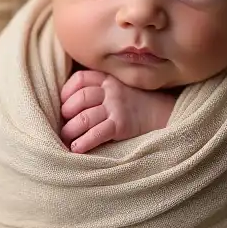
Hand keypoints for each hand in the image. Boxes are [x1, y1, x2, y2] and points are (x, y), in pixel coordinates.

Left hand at [60, 70, 175, 152]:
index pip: (79, 79)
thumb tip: (68, 102)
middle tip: (64, 125)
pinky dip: (83, 142)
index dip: (66, 92)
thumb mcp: (117, 86)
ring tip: (66, 139)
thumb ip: (98, 88)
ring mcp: (116, 107)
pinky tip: (76, 149)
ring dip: (70, 131)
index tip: (63, 104)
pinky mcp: (121, 125)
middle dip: (66, 114)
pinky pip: (96, 134)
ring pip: (84, 118)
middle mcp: (111, 90)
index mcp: (107, 78)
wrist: (163, 113)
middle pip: (79, 99)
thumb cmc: (134, 102)